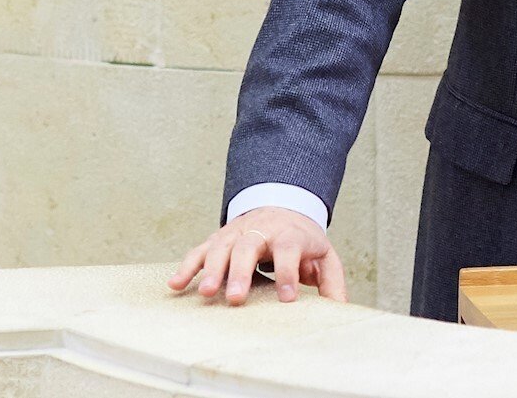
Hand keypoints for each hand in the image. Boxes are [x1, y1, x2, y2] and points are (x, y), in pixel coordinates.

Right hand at [167, 206, 347, 304]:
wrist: (284, 207)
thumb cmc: (303, 241)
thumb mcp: (323, 256)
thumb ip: (331, 281)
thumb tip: (340, 309)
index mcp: (290, 234)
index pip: (289, 249)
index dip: (288, 272)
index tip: (287, 297)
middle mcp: (261, 230)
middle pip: (250, 245)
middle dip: (241, 272)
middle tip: (237, 298)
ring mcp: (237, 232)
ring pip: (222, 246)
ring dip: (212, 269)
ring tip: (206, 293)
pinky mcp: (218, 238)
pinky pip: (199, 250)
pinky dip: (187, 266)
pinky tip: (176, 284)